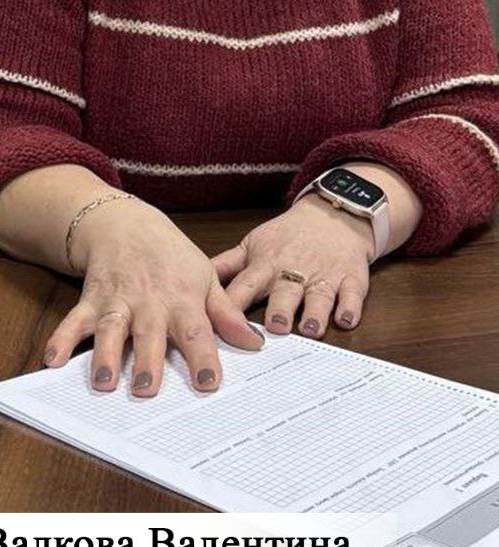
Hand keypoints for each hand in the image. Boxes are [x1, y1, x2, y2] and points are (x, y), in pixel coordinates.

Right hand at [44, 198, 262, 395]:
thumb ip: (226, 313)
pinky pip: (74, 320)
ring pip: (110, 329)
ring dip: (105, 355)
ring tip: (102, 382)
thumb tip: (255, 343)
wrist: (124, 222)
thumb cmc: (169, 255)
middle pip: (148, 334)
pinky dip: (62, 338)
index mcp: (182, 299)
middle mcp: (148, 302)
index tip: (208, 383)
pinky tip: (53, 359)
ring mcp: (116, 301)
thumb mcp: (204, 277)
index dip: (202, 357)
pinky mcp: (91, 299)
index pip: (196, 331)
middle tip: (145, 389)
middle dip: (146, 360)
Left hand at [212, 195, 373, 336]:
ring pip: (318, 296)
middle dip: (280, 309)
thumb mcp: (253, 245)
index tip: (223, 325)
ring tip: (310, 329)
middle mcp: (293, 271)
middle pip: (284, 292)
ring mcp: (323, 275)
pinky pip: (353, 295)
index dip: (233, 304)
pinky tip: (346, 320)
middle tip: (275, 328)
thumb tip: (193, 278)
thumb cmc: (287, 237)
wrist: (332, 217)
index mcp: (265, 265)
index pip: (245, 285)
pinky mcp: (351, 279)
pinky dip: (350, 307)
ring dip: (314, 312)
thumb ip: (226, 265)